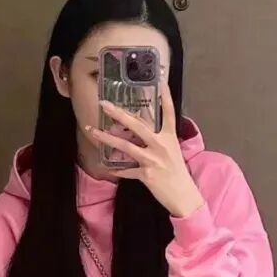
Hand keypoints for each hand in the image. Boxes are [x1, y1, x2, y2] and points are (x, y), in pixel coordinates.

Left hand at [86, 82, 205, 219]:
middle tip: (104, 104)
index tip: (161, 80)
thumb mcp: (172, 151)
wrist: (184, 196)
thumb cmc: (177, 173)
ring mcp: (153, 159)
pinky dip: (118, 170)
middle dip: (118, 113)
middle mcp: (161, 145)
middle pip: (137, 125)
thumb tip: (141, 132)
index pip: (168, 112)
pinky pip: (127, 171)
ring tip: (92, 131)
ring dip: (107, 138)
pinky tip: (107, 167)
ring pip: (126, 146)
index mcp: (169, 137)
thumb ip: (158, 139)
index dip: (165, 96)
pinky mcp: (147, 174)